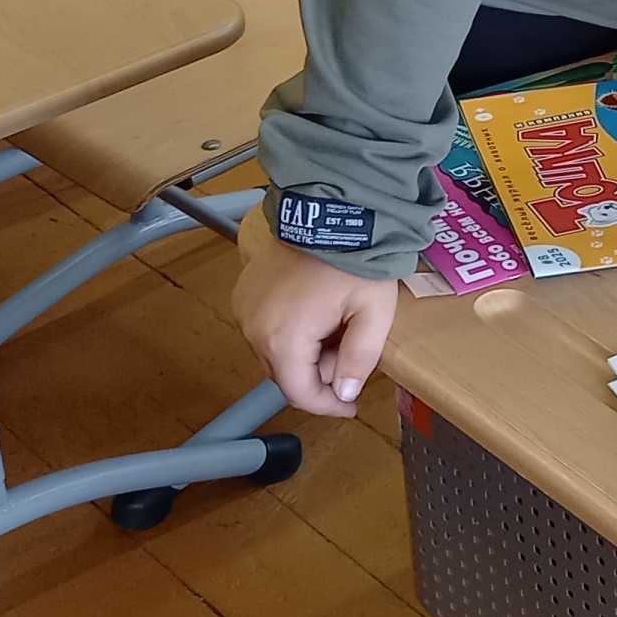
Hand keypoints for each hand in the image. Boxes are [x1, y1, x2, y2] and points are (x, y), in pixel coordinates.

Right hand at [233, 211, 399, 416]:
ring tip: (334, 327)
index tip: (350, 405)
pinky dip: (288, 332)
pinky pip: (264, 328)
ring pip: (273, 353)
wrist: (329, 211)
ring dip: (303, 353)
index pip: (299, 394)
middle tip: (348, 350)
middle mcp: (253, 328)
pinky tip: (314, 313)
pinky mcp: (243, 291)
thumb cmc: (355, 262)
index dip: (327, 405)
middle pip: (284, 374)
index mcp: (282, 339)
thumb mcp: (373, 314)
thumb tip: (342, 394)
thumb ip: (359, 360)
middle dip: (318, 374)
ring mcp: (244, 308)